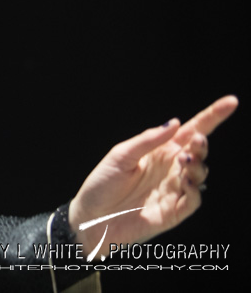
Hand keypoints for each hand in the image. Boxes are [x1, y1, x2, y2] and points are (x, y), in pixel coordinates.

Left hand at [67, 95, 237, 259]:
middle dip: (202, 144)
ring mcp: (174, 190)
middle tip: (197, 140)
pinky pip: (193, 200)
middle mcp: (170, 168)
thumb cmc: (102, 184)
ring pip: (199, 174)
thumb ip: (148, 140)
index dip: (211, 117)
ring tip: (186, 158)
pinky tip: (186, 180)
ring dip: (197, 165)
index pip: (189, 131)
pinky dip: (194, 189)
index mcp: (159, 151)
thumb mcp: (121, 156)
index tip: (231, 102)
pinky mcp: (174, 212)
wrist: (90, 218)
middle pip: (198, 152)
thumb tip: (175, 122)